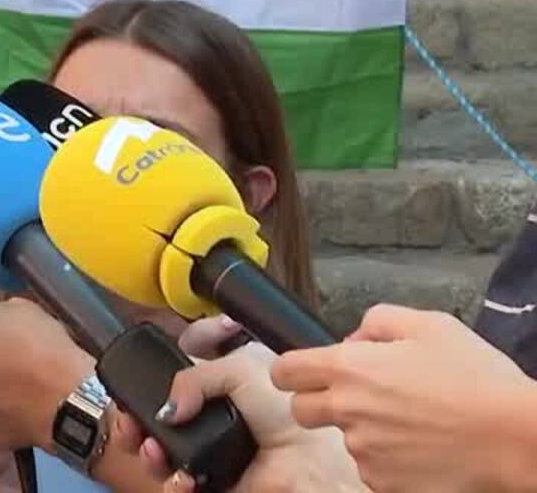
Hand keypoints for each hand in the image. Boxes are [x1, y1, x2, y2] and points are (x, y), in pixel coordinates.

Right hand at [115, 336, 362, 491]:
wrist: (304, 464)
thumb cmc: (283, 412)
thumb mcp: (239, 368)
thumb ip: (191, 375)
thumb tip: (165, 409)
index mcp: (224, 376)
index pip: (182, 359)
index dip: (164, 358)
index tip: (154, 358)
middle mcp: (212, 410)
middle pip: (157, 407)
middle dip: (135, 412)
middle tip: (130, 417)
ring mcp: (207, 445)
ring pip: (157, 445)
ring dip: (147, 447)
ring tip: (151, 448)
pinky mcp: (207, 479)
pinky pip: (174, 480)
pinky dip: (170, 480)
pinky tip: (179, 475)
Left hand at [272, 304, 536, 492]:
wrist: (514, 435)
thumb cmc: (477, 379)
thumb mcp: (429, 325)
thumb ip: (378, 322)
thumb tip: (354, 338)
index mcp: (349, 369)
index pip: (285, 371)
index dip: (290, 370)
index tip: (300, 372)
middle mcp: (347, 411)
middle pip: (300, 410)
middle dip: (317, 402)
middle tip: (357, 397)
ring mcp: (364, 451)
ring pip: (344, 440)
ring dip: (364, 430)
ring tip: (411, 421)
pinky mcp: (384, 482)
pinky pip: (372, 468)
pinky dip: (389, 459)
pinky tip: (421, 446)